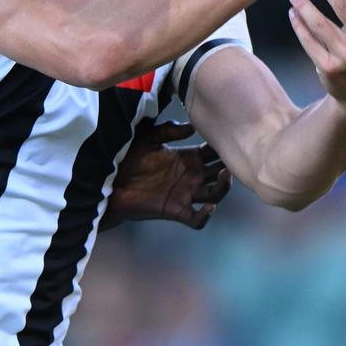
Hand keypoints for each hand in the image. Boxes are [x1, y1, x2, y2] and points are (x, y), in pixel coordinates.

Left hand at [104, 120, 231, 230]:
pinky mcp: (175, 210)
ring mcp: (185, 195)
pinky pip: (196, 219)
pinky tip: (208, 207)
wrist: (111, 181)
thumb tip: (192, 126)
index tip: (228, 138)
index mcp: (187, 159)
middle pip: (219, 173)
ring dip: (223, 187)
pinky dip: (205, 216)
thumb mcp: (149, 138)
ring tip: (224, 175)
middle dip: (229, 166)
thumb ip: (169, 130)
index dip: (222, 147)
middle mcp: (191, 177)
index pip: (213, 153)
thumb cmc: (130, 159)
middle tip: (234, 157)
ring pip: (215, 194)